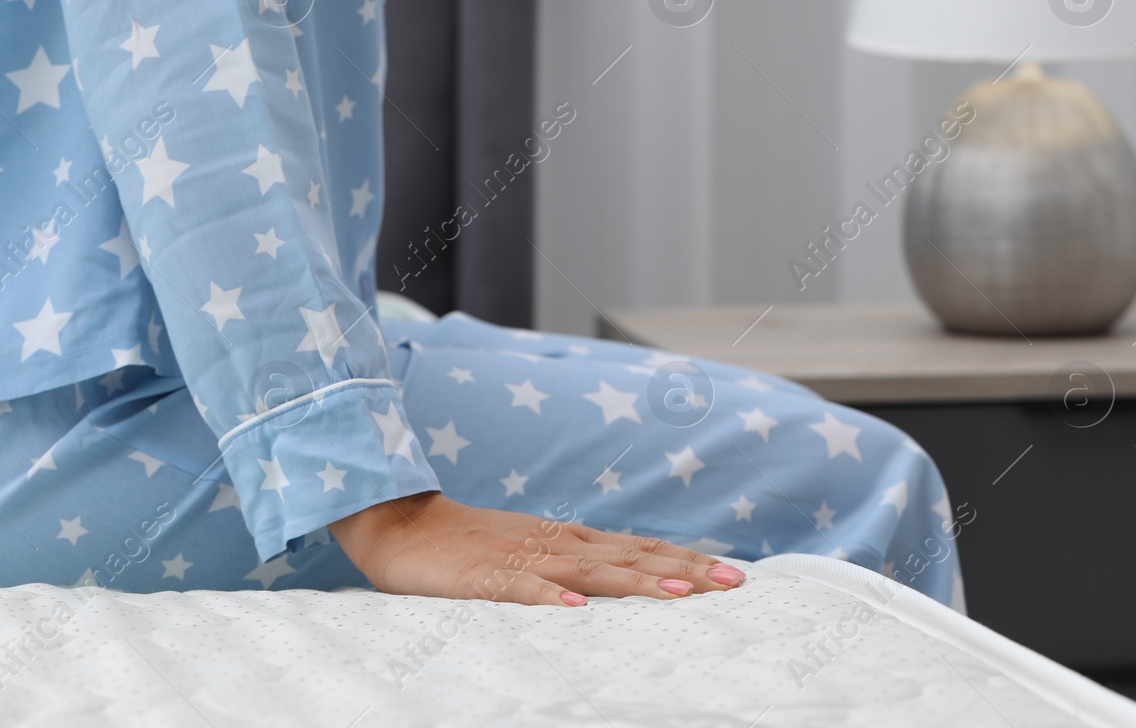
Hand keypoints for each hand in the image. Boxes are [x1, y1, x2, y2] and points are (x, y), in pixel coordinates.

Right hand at [328, 491, 746, 606]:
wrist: (401, 523)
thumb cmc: (467, 544)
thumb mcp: (529, 550)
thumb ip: (571, 565)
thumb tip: (620, 581)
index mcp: (565, 540)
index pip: (637, 548)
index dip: (683, 558)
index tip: (730, 571)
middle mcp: (554, 544)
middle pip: (629, 556)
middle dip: (682, 568)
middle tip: (733, 580)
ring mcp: (520, 559)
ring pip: (588, 571)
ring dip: (635, 581)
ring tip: (679, 594)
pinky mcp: (483, 578)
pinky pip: (520, 590)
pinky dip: (549, 598)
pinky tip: (577, 611)